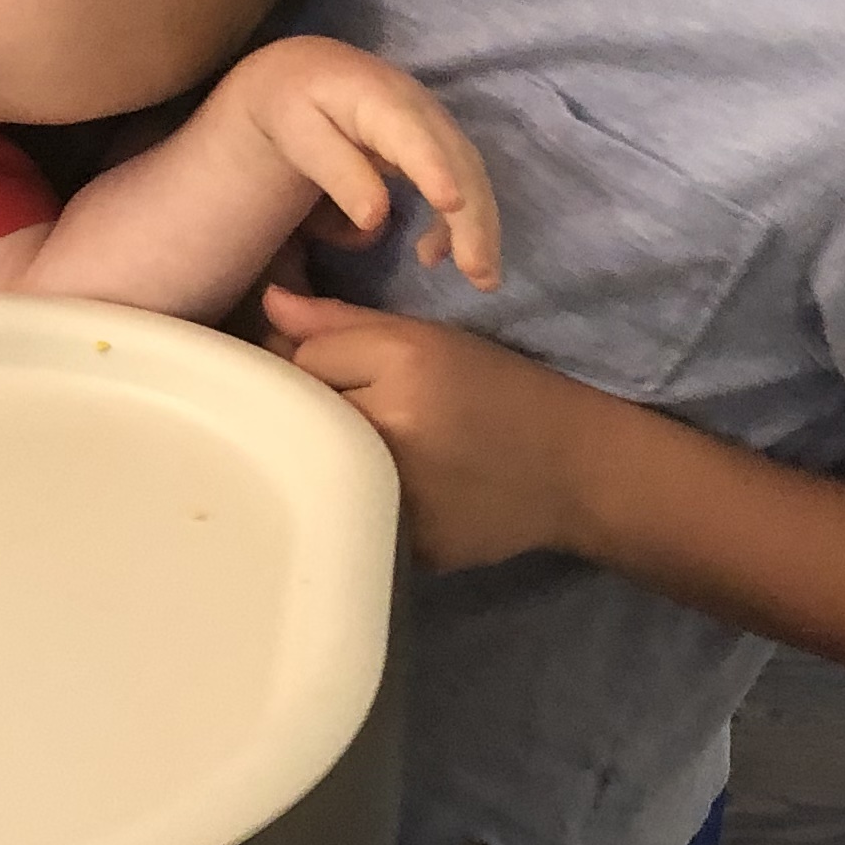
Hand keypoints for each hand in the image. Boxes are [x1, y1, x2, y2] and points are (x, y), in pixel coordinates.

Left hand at [218, 39, 501, 288]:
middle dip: (473, 218)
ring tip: (479, 278)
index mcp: (378, 98)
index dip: (435, 169)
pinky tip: (432, 254)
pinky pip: (459, 180)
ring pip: (469, 175)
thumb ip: (337, 172)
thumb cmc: (293, 106)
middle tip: (481, 275)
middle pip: (458, 162)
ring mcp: (433, 124)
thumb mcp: (298, 134)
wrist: (307, 72)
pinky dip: (457, 221)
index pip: (413, 137)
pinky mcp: (436, 143)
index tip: (452, 204)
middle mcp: (419, 107)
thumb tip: (375, 219)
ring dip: (478, 227)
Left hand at [261, 285, 588, 571]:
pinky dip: (351, 497)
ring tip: (370, 446)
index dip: (314, 360)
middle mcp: (389, 429)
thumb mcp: (431, 340)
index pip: (302, 359)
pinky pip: (341, 510)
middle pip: (299, 413)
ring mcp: (390, 494)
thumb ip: (342, 322)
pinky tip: (384, 486)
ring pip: (312, 465)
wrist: (574, 470)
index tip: (342, 370)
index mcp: (402, 366)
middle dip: (312, 409)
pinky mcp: (394, 542)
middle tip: (354, 410)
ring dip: (325, 454)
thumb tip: (270, 301)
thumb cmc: (502, 391)